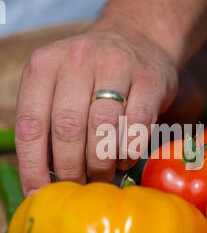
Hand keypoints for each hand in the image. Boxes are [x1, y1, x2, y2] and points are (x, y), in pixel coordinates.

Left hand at [15, 25, 177, 196]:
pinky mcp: (150, 79)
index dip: (33, 166)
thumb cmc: (95, 74)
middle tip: (79, 185)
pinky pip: (137, 124)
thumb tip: (44, 175)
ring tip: (103, 174)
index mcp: (45, 65)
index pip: (31, 124)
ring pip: (103, 127)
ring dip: (102, 162)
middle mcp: (78, 60)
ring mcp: (117, 66)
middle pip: (68, 128)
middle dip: (72, 168)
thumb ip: (50, 121)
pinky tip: (126, 158)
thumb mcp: (62, 83)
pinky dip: (129, 150)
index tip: (39, 193)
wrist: (137, 39)